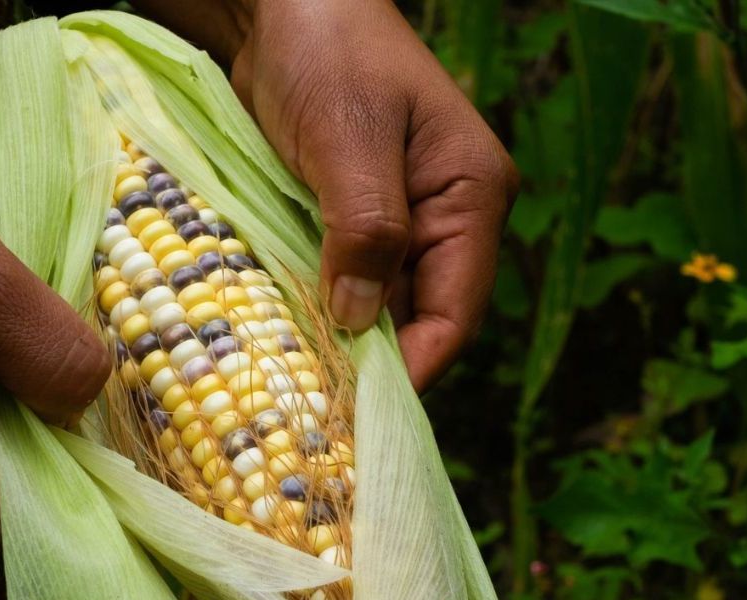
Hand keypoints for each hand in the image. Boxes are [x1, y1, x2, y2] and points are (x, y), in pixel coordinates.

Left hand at [139, 0, 518, 391]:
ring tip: (287, 388)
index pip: (455, 311)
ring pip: (374, 307)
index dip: (412, 369)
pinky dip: (311, 310)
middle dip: (368, 365)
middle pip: (416, 319)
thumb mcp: (348, 138)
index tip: (357, 412)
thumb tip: (358, 323)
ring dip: (334, 342)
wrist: (286, 6)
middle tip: (310, 413)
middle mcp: (443, 219)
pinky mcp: (349, 220)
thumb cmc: (330, 53)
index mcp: (471, 197)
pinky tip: (275, 337)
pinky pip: (339, 281)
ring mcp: (396, 221)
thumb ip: (365, 229)